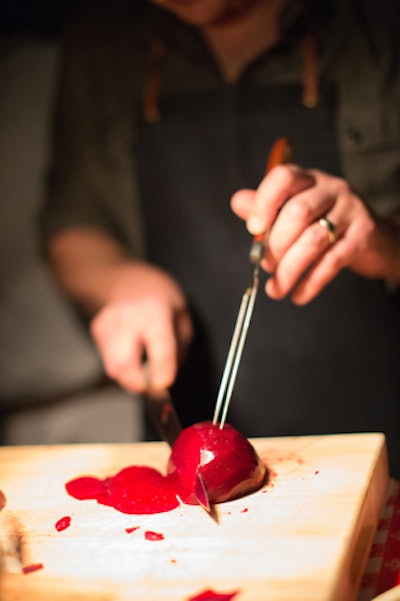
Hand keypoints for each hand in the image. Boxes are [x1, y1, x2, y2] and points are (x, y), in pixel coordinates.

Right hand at [90, 261, 192, 392]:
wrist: (128, 279)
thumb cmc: (162, 299)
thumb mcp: (183, 317)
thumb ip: (179, 348)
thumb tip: (166, 382)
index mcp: (156, 310)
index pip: (159, 343)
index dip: (162, 368)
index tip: (163, 385)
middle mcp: (128, 315)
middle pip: (126, 363)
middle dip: (140, 385)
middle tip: (154, 389)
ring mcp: (108, 322)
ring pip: (115, 369)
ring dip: (131, 378)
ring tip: (144, 367)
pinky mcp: (97, 331)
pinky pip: (109, 362)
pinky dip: (122, 366)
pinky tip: (131, 350)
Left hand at [231, 164, 398, 303]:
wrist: (373, 237)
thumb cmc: (325, 222)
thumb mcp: (294, 209)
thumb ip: (265, 206)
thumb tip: (238, 202)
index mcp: (308, 179)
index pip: (284, 178)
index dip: (265, 202)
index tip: (253, 230)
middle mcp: (331, 189)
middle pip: (298, 212)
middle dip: (275, 245)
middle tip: (265, 267)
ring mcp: (350, 210)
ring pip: (314, 240)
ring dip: (289, 269)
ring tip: (276, 289)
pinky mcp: (363, 236)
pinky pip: (332, 261)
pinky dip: (311, 282)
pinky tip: (298, 295)